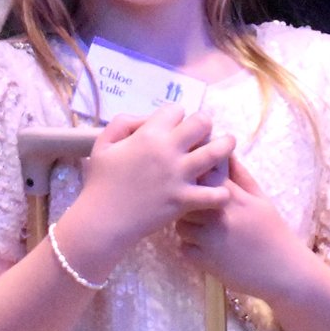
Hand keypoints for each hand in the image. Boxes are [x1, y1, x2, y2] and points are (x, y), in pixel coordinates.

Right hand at [56, 107, 234, 273]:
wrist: (102, 220)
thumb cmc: (101, 182)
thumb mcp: (103, 143)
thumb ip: (123, 123)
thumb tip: (147, 119)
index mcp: (148, 135)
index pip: (176, 109)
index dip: (176, 116)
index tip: (175, 126)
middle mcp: (168, 151)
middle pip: (202, 122)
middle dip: (204, 124)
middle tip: (203, 133)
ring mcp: (179, 175)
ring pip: (216, 152)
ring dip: (226, 146)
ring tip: (228, 144)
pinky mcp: (185, 200)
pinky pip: (215, 194)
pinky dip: (221, 192)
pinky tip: (219, 190)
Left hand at [176, 161, 305, 300]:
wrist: (282, 270)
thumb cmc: (273, 231)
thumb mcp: (261, 199)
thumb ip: (241, 176)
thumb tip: (225, 154)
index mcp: (234, 198)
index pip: (203, 174)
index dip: (197, 174)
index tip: (198, 178)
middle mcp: (218, 217)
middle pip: (186, 199)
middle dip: (189, 201)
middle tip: (199, 206)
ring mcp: (209, 240)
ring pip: (181, 224)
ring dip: (188, 225)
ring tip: (203, 228)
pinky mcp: (204, 261)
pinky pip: (183, 247)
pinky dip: (190, 247)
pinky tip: (206, 247)